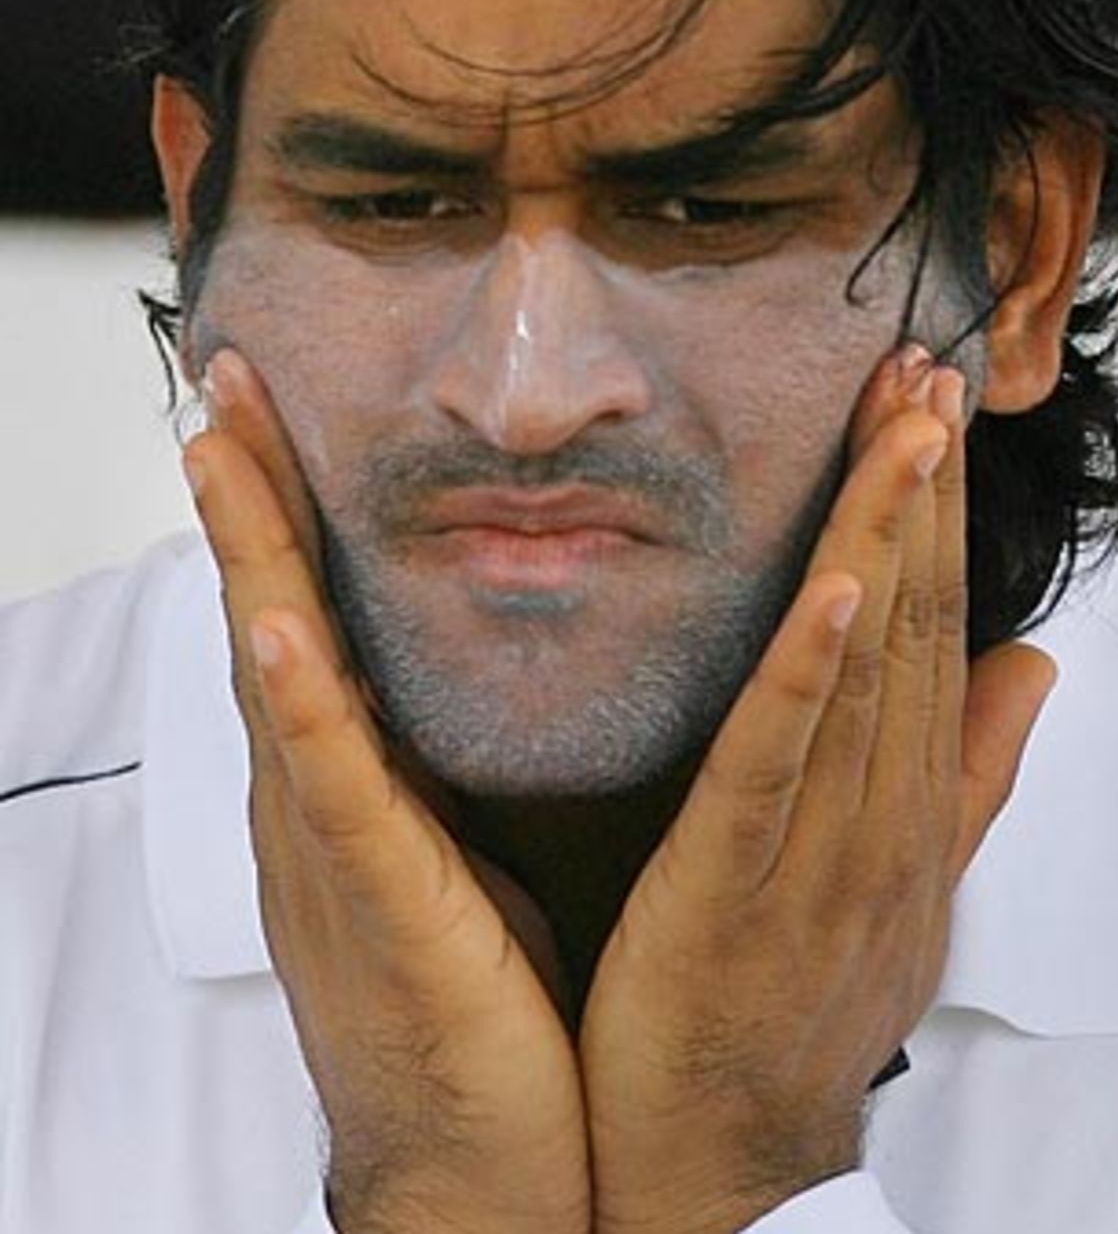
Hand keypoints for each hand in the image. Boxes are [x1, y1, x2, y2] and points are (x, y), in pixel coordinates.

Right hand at [182, 351, 590, 1233]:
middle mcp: (318, 800)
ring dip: (248, 559)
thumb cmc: (472, 1006)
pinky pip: (332, 790)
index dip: (279, 509)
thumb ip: (438, 754)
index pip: (304, 614)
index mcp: (349, 782)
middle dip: (245, 498)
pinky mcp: (376, 904)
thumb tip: (460, 661)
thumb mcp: (455, 846)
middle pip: (269, 617)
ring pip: (276, 675)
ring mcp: (330, 848)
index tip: (267, 408)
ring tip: (220, 450)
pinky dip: (298, 704)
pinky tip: (275, 626)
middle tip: (223, 384)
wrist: (477, 1167)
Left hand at [579, 348, 1056, 1233]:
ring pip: (865, 669)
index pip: (935, 625)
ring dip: (885, 537)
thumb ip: (969, 772)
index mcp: (908, 803)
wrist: (735, 1158)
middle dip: (923, 488)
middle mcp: (882, 811)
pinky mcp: (733, 878)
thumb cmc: (807, 1009)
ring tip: (903, 425)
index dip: (941, 511)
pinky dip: (810, 667)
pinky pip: (776, 759)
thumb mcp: (910, 883)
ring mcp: (818, 846)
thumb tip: (1030, 666)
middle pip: (913, 621)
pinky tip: (833, 581)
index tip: (940, 406)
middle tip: (928, 365)